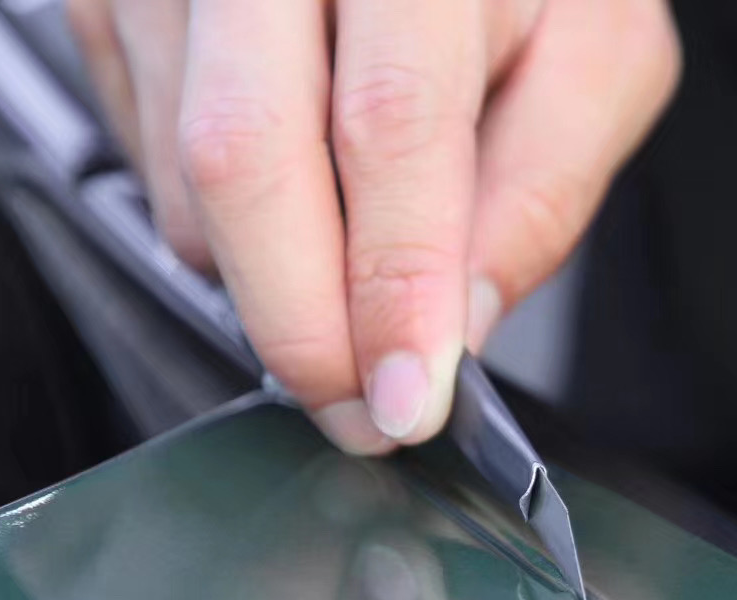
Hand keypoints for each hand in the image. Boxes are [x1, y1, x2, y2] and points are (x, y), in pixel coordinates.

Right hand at [66, 0, 679, 451]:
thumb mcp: (597, 53)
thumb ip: (543, 189)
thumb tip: (459, 331)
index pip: (389, 123)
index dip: (392, 285)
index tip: (404, 399)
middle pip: (241, 155)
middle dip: (300, 326)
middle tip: (358, 409)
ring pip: (181, 176)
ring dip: (265, 277)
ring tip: (350, 270)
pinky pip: (139, 158)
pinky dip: (219, 224)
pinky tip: (294, 198)